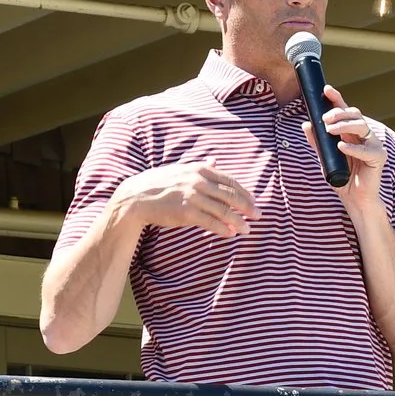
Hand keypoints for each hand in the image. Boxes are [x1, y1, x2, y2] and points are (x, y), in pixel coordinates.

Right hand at [113, 161, 257, 237]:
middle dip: (247, 206)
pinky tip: (231, 234)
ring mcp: (192, 197)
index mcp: (199, 169)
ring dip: (238, 221)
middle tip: (258, 215)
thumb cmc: (158, 184)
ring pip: (223, 211)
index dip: (244, 192)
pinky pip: (210, 222)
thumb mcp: (180, 169)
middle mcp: (198, 181)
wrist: (136, 198)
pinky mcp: (186, 212)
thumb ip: (200, 167)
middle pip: (230, 195)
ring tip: (247, 229)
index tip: (253, 201)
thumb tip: (214, 161)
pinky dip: (222, 229)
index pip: (229, 181)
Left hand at [305, 86, 386, 209]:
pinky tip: (341, 146)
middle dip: (339, 113)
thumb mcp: (325, 158)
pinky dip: (353, 147)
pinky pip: (366, 149)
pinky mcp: (379, 157)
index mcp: (353, 132)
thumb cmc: (342, 178)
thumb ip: (317, 142)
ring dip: (344, 125)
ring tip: (329, 130)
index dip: (337, 99)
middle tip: (324, 119)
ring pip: (361, 126)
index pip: (345, 112)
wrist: (354, 199)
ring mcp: (374, 145)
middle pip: (355, 114)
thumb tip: (306, 124)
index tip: (326, 90)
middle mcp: (364, 135)